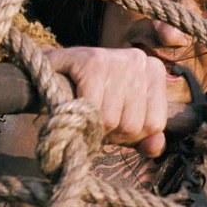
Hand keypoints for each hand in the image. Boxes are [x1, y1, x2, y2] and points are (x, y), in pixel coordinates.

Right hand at [45, 47, 167, 157]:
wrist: (52, 71)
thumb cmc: (95, 96)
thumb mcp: (124, 115)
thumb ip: (145, 136)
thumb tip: (155, 148)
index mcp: (154, 70)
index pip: (155, 124)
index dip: (130, 134)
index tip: (113, 122)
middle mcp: (139, 60)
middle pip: (133, 125)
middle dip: (110, 132)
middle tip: (96, 119)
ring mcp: (116, 58)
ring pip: (111, 120)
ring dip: (92, 126)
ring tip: (85, 112)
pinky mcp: (92, 61)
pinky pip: (92, 108)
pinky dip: (80, 115)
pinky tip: (74, 105)